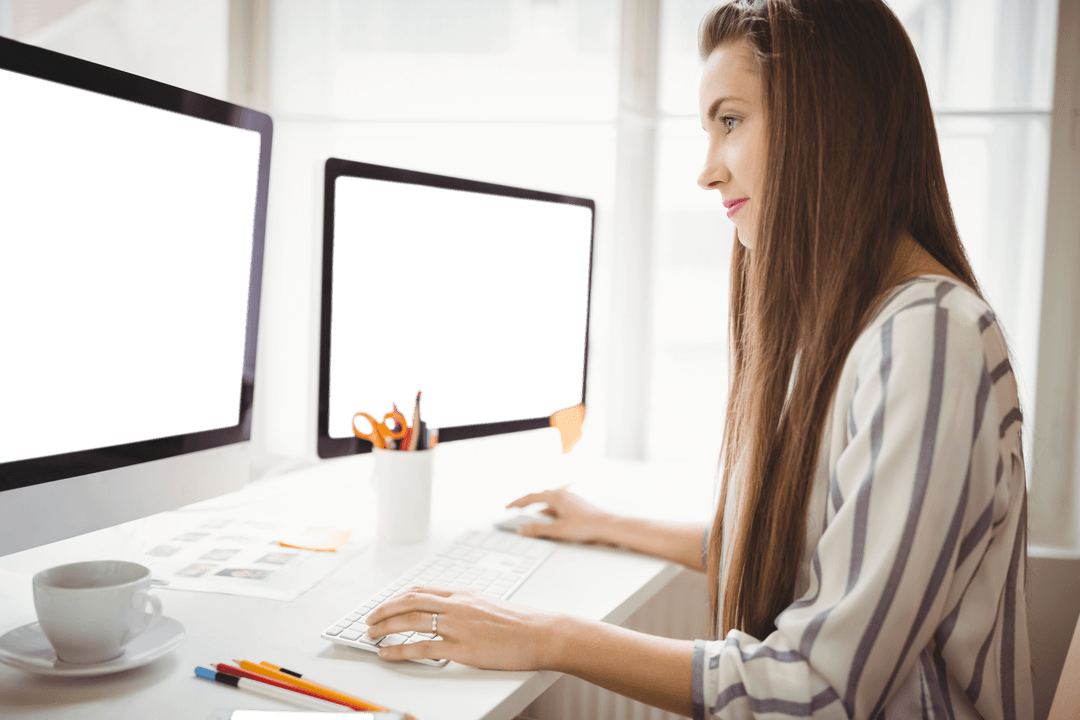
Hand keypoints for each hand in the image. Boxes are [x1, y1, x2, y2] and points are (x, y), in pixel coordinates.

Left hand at [365, 586, 564, 670]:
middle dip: (384, 609)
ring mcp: (458, 626)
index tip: (387, 603)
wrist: (541, 633)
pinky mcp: (461, 648)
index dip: (399, 597)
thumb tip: (452, 614)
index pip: (422, 589)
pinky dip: (398, 650)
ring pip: (410, 620)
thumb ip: (468, 607)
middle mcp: (457, 605)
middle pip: (410, 601)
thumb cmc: (522, 622)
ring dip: (385, 627)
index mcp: (464, 594)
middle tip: (370, 618)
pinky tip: (387, 654)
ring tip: (371, 634)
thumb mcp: (490, 605)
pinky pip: (421, 647)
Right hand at [505, 489, 614, 543]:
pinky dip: (550, 512)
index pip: (531, 497)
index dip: (517, 503)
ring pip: (550, 502)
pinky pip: (558, 506)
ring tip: (533, 520)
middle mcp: (563, 495)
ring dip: (539, 509)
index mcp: (556, 497)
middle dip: (527, 504)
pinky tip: (551, 521)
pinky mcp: (577, 505)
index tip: (508, 508)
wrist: (608, 526)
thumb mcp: (558, 530)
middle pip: (540, 497)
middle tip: (517, 511)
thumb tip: (523, 529)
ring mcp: (571, 499)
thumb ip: (538, 530)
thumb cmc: (587, 526)